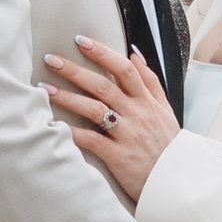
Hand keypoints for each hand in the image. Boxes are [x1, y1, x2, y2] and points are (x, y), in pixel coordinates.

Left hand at [44, 37, 178, 206]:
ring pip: (94, 110)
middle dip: (75, 70)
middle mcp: (137, 115)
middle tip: (52, 59)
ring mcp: (127, 135)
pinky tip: (52, 124)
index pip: (124, 69)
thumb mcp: (165, 109)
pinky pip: (91, 140)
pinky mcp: (118, 157)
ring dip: (68, 97)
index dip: (102, 52)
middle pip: (103, 86)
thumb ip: (150, 81)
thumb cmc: (167, 145)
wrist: (176, 182)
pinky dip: (71, 132)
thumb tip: (134, 53)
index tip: (81, 40)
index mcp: (147, 101)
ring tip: (45, 87)